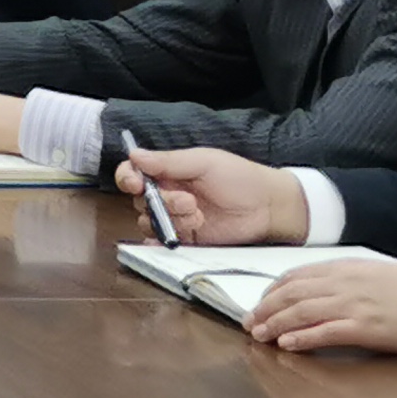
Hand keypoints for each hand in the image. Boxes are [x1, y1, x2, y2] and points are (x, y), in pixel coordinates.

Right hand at [116, 146, 308, 246]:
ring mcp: (175, 218)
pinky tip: (171, 240)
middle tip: (188, 201)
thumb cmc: (239, 177)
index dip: (128, 178)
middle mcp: (167, 194)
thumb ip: (168, 161)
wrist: (269, 207)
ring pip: (150, 222)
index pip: (133, 174)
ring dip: (170, 220)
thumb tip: (134, 155)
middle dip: (161, 202)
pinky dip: (160, 242)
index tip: (136, 184)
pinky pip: (162, 242)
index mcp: (168, 172)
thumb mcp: (204, 162)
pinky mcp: (186, 238)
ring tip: (198, 216)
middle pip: (140, 201)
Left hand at [243, 260, 396, 355]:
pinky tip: (287, 344)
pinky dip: (302, 338)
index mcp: (346, 268)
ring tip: (259, 335)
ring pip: (301, 312)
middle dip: (264, 309)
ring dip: (275, 324)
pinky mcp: (368, 328)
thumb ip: (344, 280)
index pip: (294, 277)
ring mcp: (355, 305)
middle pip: (290, 294)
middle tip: (248, 323)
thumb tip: (315, 291)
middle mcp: (345, 284)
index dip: (271, 291)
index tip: (259, 303)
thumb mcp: (374, 274)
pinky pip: (326, 332)